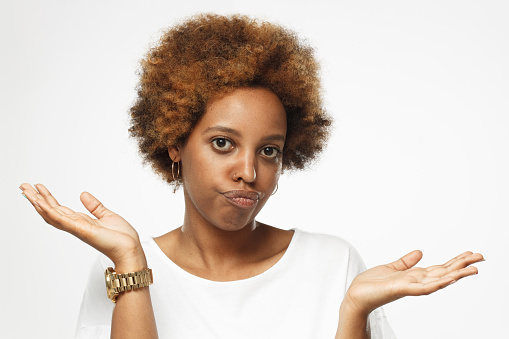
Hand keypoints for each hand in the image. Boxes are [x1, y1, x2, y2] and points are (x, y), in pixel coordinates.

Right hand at [20, 183, 146, 270]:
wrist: (130, 249)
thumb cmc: (121, 237)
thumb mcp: (107, 216)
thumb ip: (94, 206)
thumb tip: (83, 194)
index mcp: (81, 222)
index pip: (60, 209)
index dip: (48, 198)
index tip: (39, 188)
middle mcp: (75, 225)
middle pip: (51, 210)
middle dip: (37, 199)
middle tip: (24, 186)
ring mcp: (76, 228)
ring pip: (51, 214)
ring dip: (37, 202)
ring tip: (26, 190)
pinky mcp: (80, 229)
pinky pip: (60, 219)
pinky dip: (49, 210)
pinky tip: (39, 202)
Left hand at [344, 250, 483, 315]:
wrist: (356, 294)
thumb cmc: (372, 284)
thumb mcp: (392, 267)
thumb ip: (406, 262)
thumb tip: (420, 252)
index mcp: (415, 276)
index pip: (440, 268)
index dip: (456, 261)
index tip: (471, 254)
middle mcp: (417, 282)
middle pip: (444, 272)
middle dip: (462, 265)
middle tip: (481, 257)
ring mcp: (411, 287)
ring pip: (438, 280)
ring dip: (456, 275)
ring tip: (473, 269)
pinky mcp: (401, 289)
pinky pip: (422, 288)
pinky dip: (435, 283)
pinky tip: (447, 279)